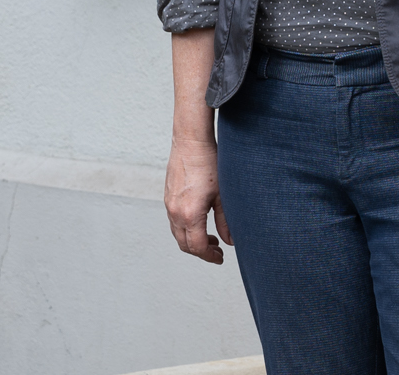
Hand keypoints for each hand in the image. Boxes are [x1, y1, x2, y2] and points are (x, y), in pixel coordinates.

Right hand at [165, 131, 232, 263]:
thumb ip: (226, 221)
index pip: (196, 247)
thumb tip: (230, 241)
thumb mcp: (223, 195)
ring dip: (192, 240)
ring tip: (210, 237)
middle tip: (216, 250)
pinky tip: (199, 221)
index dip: (209, 256)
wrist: (191, 141)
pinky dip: (186, 228)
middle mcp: (175, 212)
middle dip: (200, 251)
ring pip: (178, 233)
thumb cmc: (209, 163)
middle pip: (184, 244)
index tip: (220, 257)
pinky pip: (174, 221)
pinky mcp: (168, 196)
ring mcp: (169, 204)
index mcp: (189, 215)